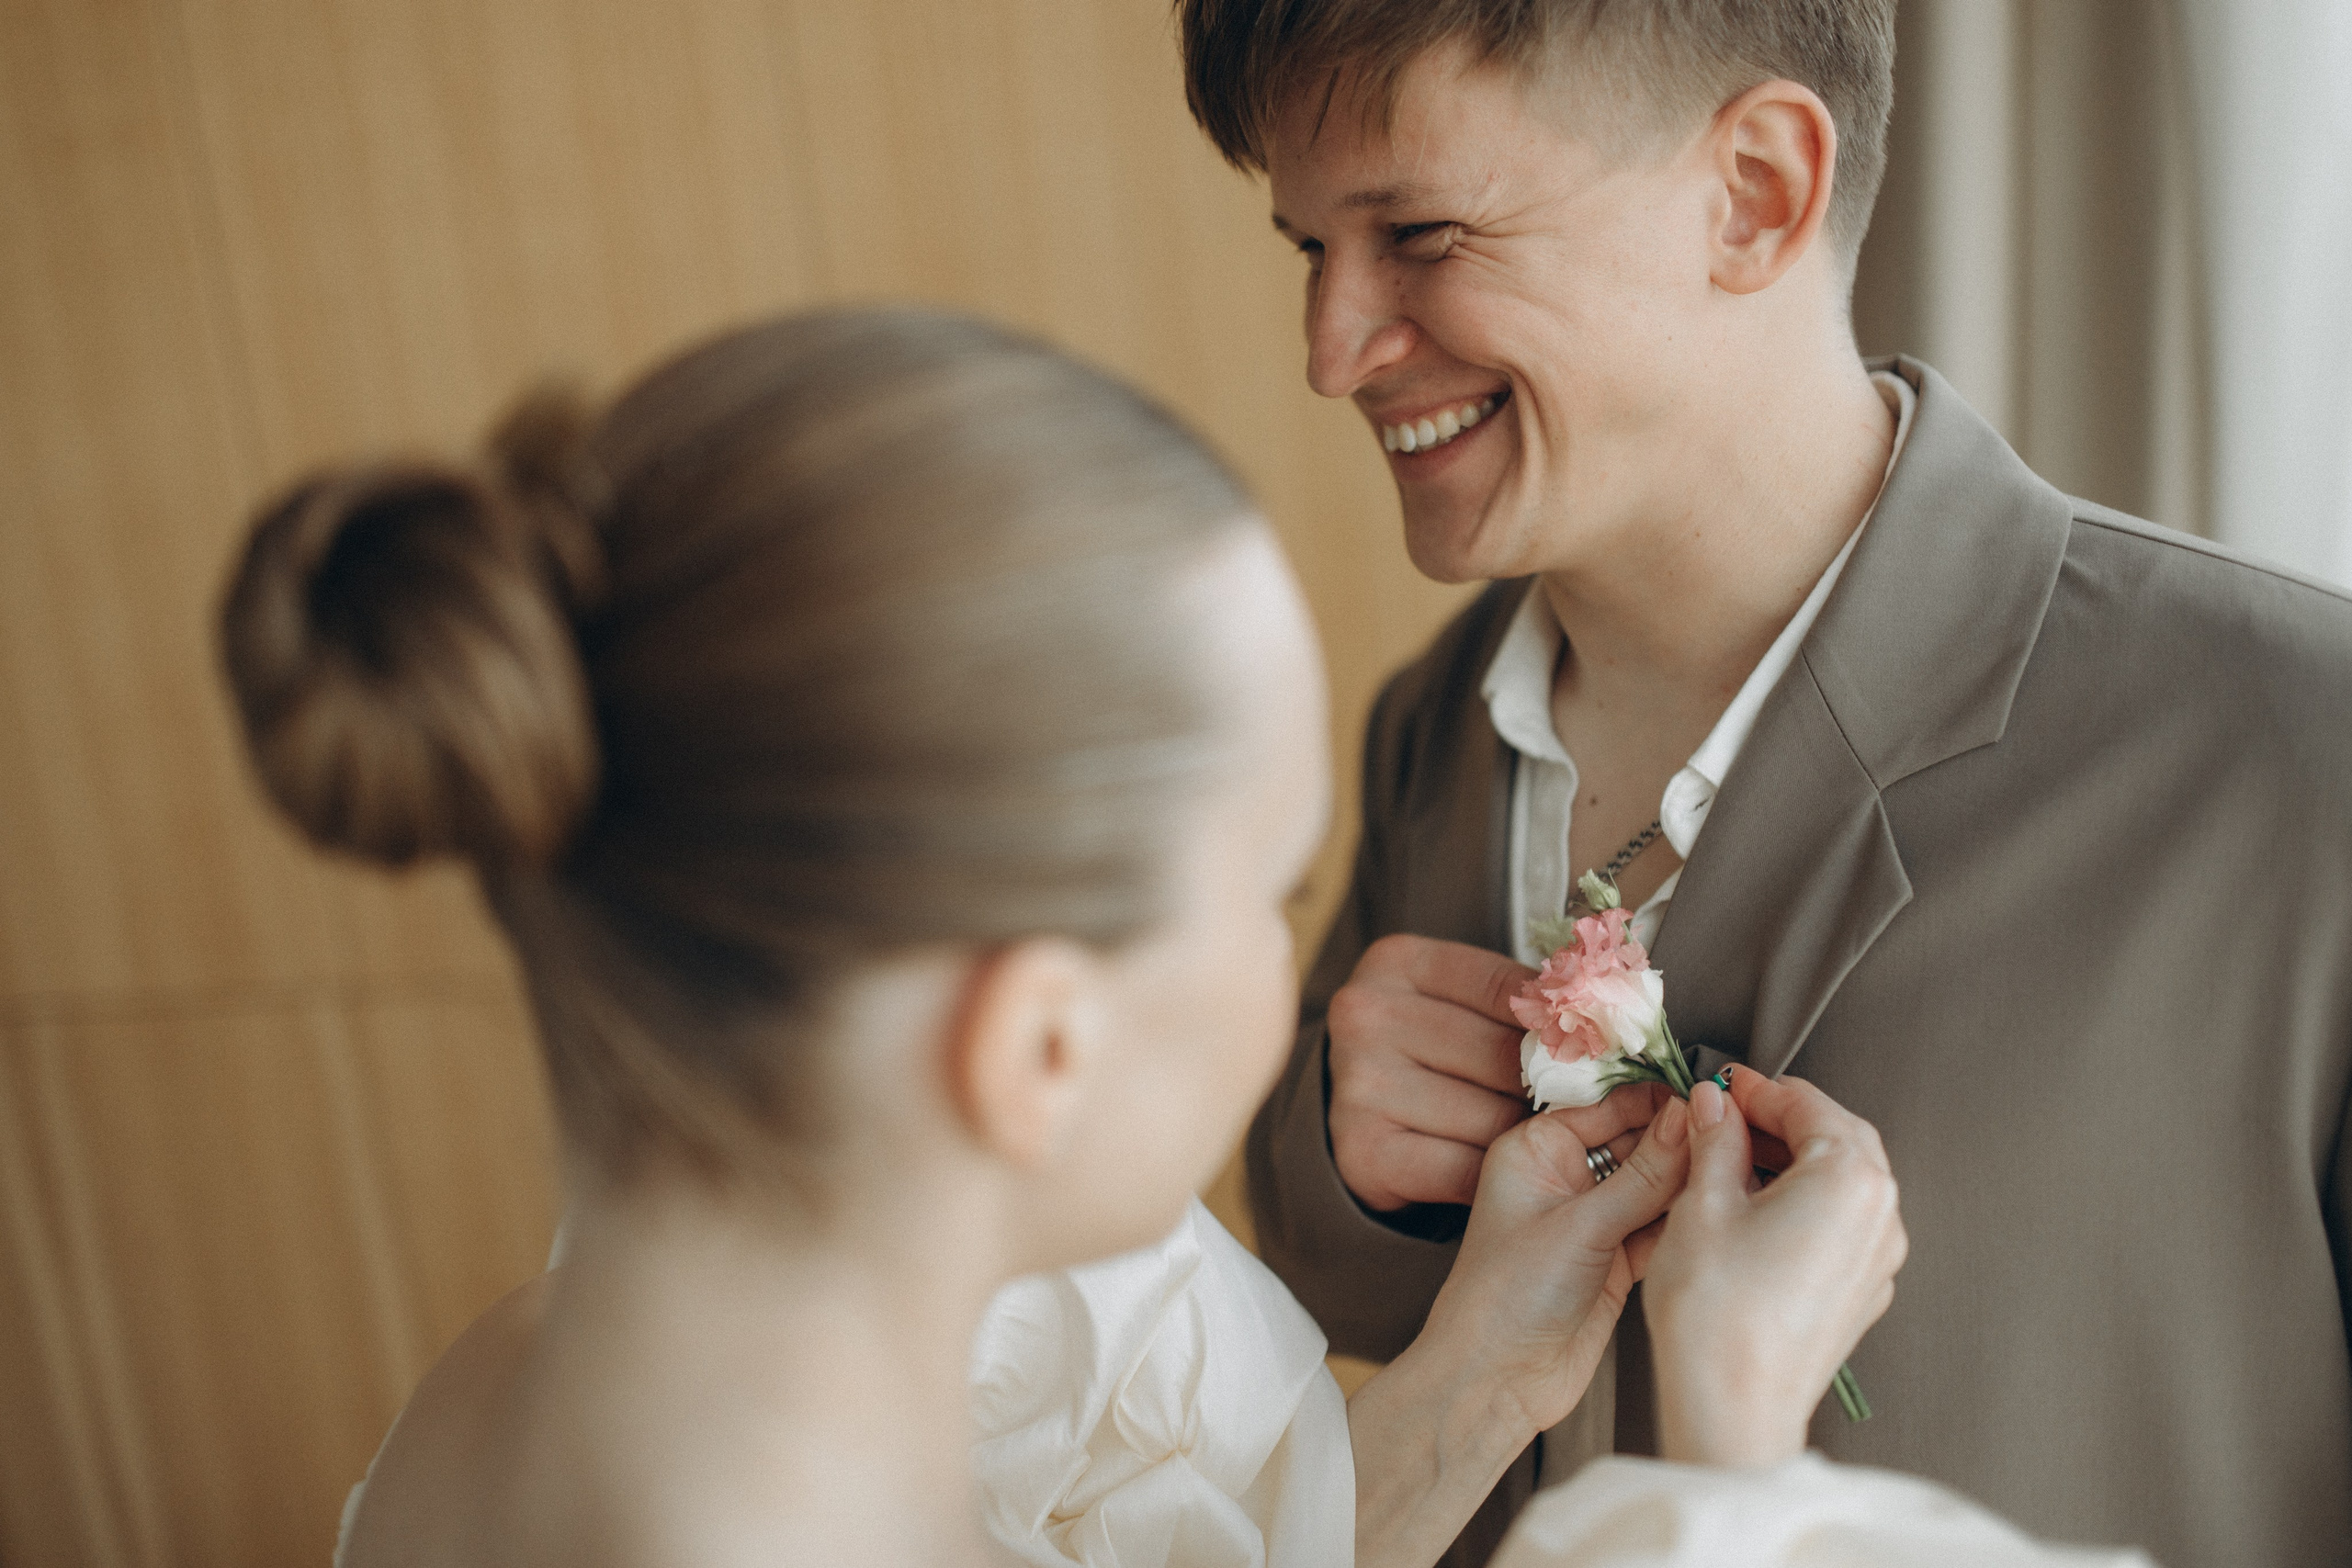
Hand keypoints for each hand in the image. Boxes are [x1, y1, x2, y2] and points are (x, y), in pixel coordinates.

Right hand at [1326, 934, 1667, 1208]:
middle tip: (1600, 1103)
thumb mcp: (1461, 1001)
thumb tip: (1619, 1015)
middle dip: (1558, 1085)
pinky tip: (1513, 1172)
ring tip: (1558, 1140)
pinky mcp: (1364, 1152)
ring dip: (1532, 1137)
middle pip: (1502, 1056)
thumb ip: (1523, 1000)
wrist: (1355, 1108)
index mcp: (1398, 963)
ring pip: (1490, 1118)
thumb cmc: (1429, 1046)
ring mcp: (1361, 1086)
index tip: (1610, 1046)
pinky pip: (1464, 1170)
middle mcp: (1368, 1017)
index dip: (1564, 1021)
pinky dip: (1498, 1176)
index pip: (1505, 987)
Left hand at [1344, 1102, 1692, 1567]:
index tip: (1707, 1098)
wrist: (1497, 1382)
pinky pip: (1661, 1224)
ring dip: (1689, 1180)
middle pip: (1637, 1140)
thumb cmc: (1503, 1300)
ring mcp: (1591, 1218)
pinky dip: (1685, 1219)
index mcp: (1535, 1149)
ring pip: (1655, 1184)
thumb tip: (1686, 1122)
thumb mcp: (1581, 1226)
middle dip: (1681, 1139)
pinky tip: (1715, 1210)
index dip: (1658, 1099)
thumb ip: (1643, 1175)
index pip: (1608, 1103)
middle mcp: (1562, 1177)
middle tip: (1732, 1134)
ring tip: (1733, 1169)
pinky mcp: (1616, 1257)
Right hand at [1643, 1067, 1906, 1466]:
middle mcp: (1879, 1217)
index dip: (1756, 1088)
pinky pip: (1838, 1225)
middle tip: (1724, 1115)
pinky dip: (1800, 1203)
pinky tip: (1750, 1212)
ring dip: (1790, 1161)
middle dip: (1778, 1120)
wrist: (1733, 1406)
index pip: (1806, 1103)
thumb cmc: (1720, 1316)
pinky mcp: (1860, 1292)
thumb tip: (1715, 1107)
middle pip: (1836, 1138)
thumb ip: (1715, 1140)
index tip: (1720, 1086)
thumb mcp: (1702, 1202)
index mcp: (1849, 1180)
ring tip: (1728, 1162)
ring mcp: (1876, 1260)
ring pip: (1841, 1182)